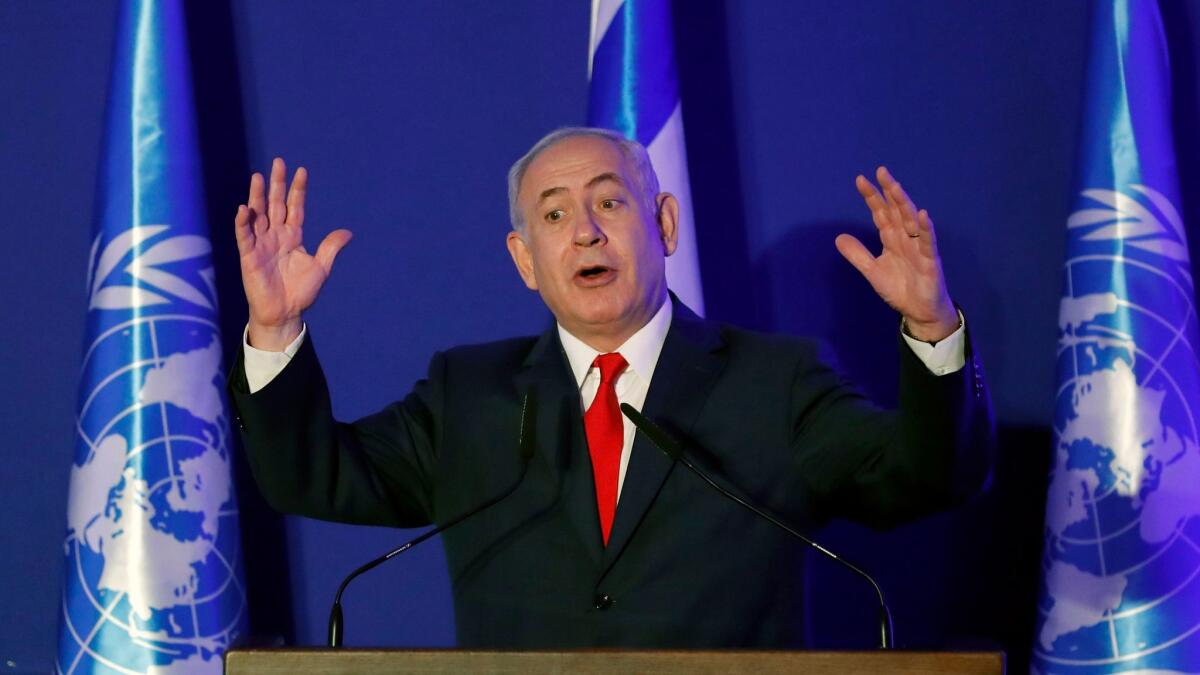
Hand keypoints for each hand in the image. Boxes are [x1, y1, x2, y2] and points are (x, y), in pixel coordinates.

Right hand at [234, 158, 352, 350]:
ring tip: (258, 177)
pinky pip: (244, 237)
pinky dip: (243, 223)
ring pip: (258, 215)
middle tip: (278, 162)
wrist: (286, 313)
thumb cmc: (301, 292)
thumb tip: (348, 232)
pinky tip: (244, 209)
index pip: (294, 207)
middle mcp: (275, 236)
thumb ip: (330, 247)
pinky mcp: (249, 256)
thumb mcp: (320, 267)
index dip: (297, 190)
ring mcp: (261, 244)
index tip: (301, 170)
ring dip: (257, 196)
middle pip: (275, 204)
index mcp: (293, 236)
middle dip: (276, 184)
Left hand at [835, 166, 957, 341]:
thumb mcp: (873, 271)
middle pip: (896, 210)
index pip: (881, 213)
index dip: (872, 198)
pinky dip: (925, 228)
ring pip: (911, 220)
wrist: (919, 311)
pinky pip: (928, 241)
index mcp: (892, 238)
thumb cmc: (900, 288)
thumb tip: (839, 237)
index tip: (861, 180)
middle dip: (889, 191)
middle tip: (881, 171)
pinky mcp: (930, 260)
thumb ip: (858, 254)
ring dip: (903, 203)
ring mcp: (919, 247)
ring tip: (895, 186)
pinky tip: (922, 215)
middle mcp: (906, 237)